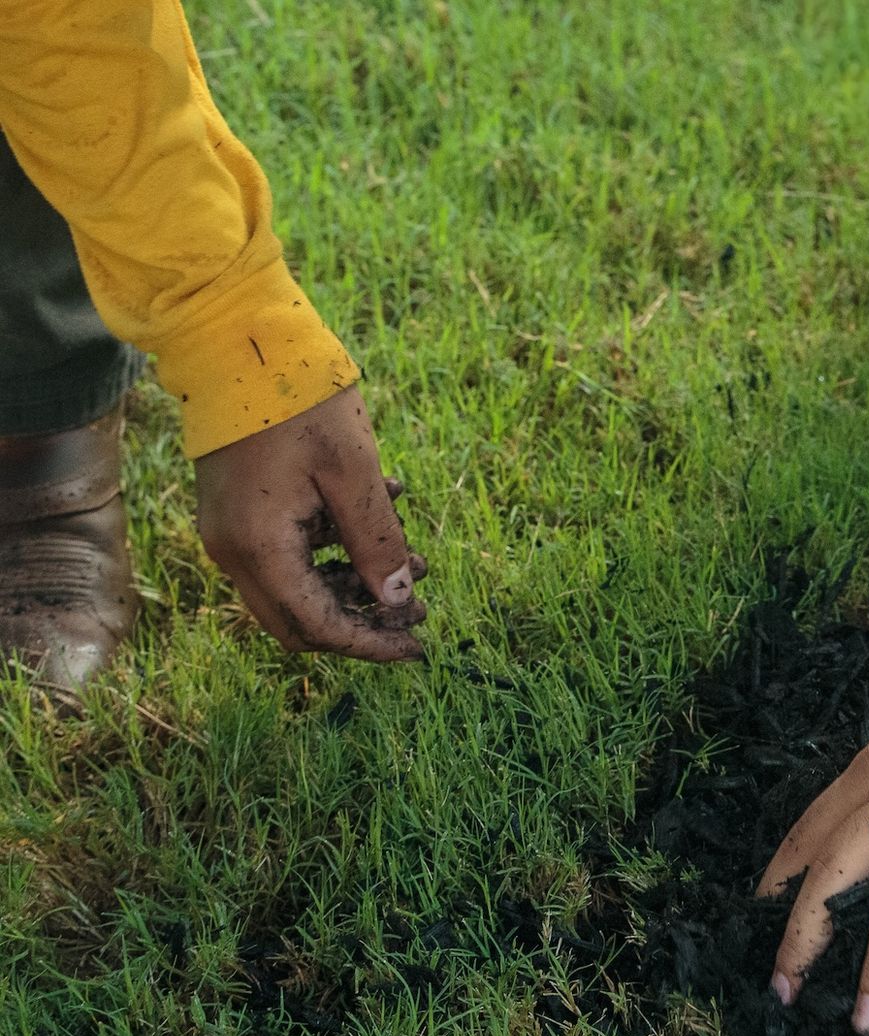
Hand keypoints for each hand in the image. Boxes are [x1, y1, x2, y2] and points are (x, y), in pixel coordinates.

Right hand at [194, 385, 427, 660]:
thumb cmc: (297, 399)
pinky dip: (337, 549)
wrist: (233, 338)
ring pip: (297, 590)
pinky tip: (384, 511)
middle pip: (301, 623)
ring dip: (357, 583)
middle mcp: (234, 550)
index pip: (318, 627)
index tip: (418, 645)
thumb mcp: (355, 473)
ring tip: (415, 556)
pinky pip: (289, 553)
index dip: (371, 644)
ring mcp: (230, 531)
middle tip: (418, 606)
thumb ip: (378, 542)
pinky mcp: (238, 510)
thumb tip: (399, 601)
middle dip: (364, 621)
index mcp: (259, 547)